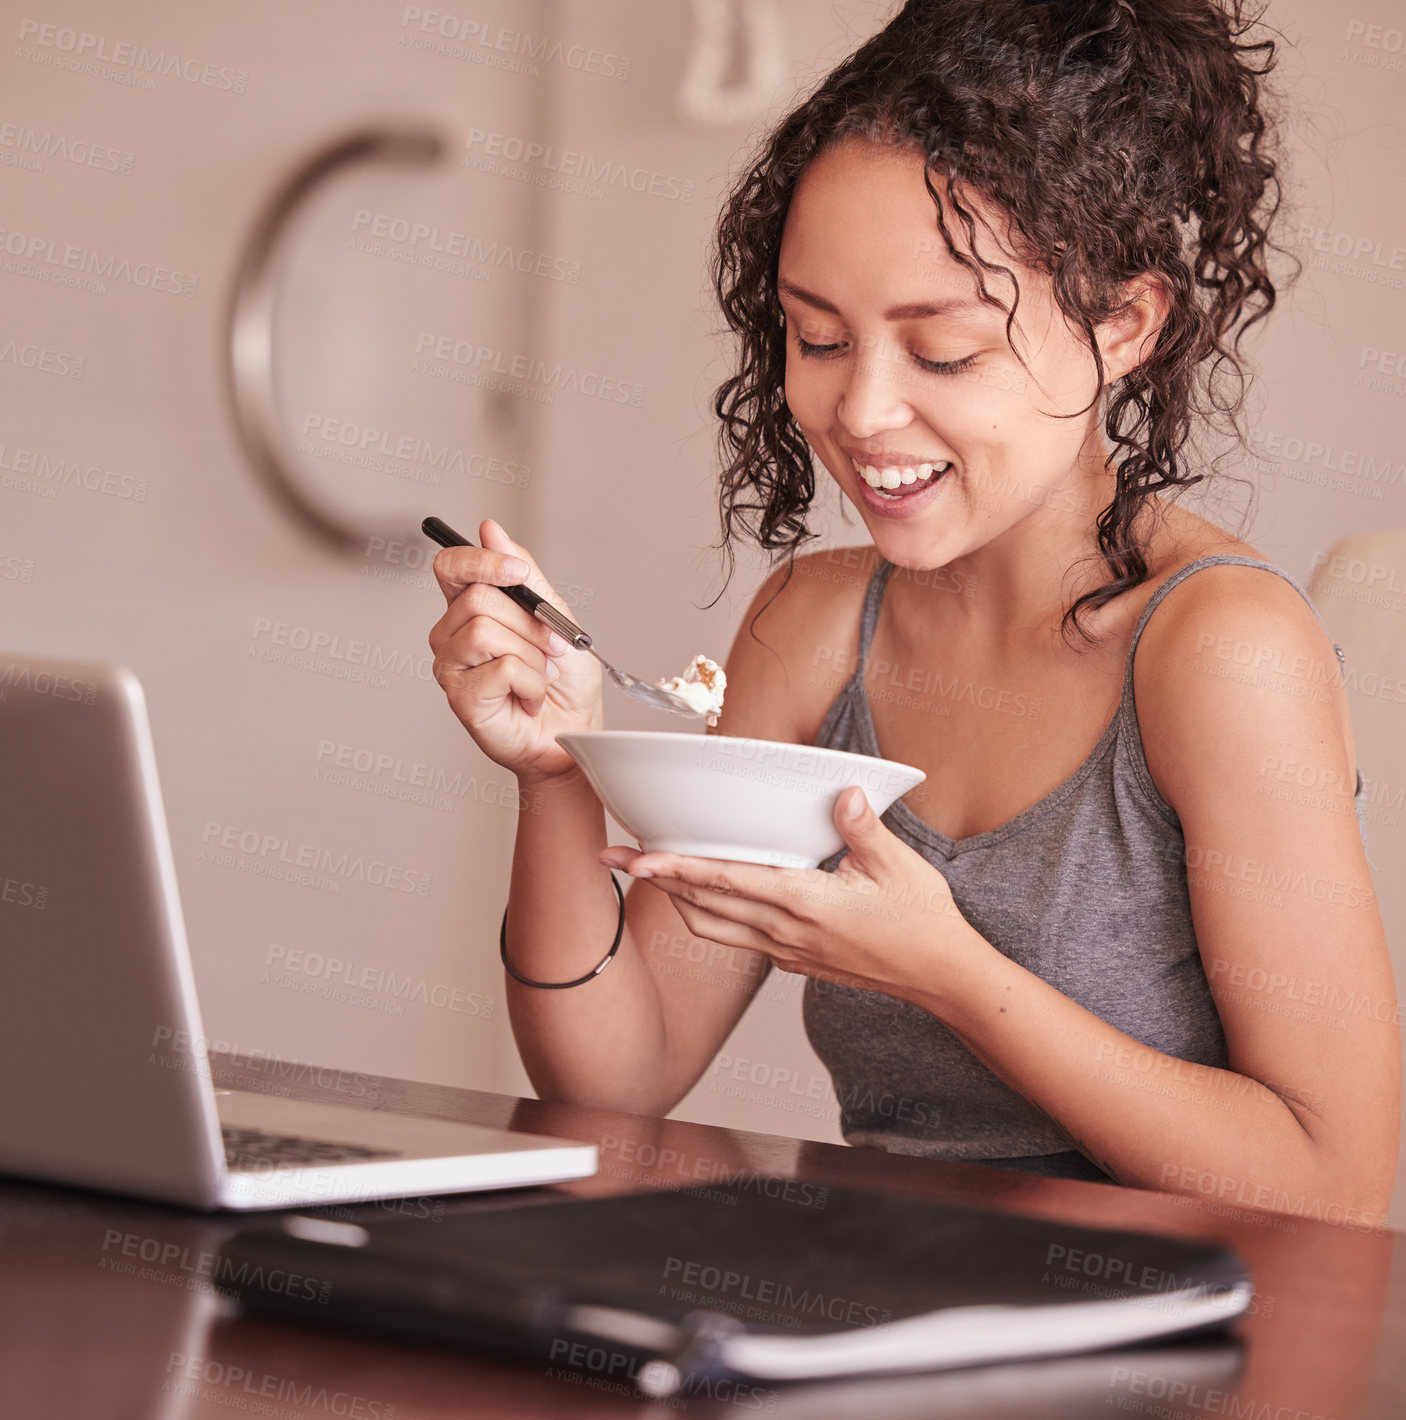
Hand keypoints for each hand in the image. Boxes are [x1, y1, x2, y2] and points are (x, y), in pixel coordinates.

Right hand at [428, 518, 603, 784]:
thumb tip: (490, 529)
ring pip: (487, 632)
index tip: (518, 573)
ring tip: (539, 676)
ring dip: (532, 656)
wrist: (574, 731)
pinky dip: (532, 683)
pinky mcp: (460, 698)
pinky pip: (501, 668)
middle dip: (529, 624)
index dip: (482, 561)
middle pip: (478, 599)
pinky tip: (531, 698)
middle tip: (549, 649)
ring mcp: (451, 667)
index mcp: (470, 606)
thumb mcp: (555, 615)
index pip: (451, 565)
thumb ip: (524, 576)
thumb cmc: (563, 680)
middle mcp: (452, 634)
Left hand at [599, 786, 975, 999]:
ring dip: (677, 901)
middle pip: (702, 906)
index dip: (677, 868)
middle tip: (615, 858)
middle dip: (655, 881)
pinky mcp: (794, 960)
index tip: (639, 856)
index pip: (725, 881)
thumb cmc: (921, 921)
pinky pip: (738, 939)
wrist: (940, 977)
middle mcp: (784, 931)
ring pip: (713, 927)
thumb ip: (862, 828)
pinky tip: (706, 900)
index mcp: (803, 902)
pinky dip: (710, 917)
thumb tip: (842, 793)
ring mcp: (786, 951)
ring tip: (649, 875)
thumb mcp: (897, 865)